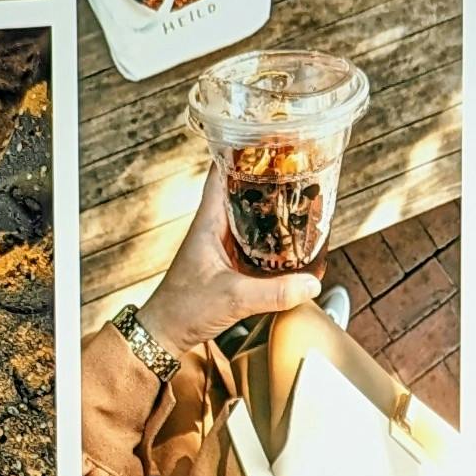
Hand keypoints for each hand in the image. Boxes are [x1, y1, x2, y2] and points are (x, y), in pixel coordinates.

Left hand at [136, 163, 317, 360]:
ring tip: (299, 198)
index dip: (242, 153)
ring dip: (270, 208)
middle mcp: (214, 228)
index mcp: (208, 222)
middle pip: (242, 191)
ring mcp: (221, 246)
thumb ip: (273, 293)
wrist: (165, 334)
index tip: (266, 141)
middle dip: (267, 180)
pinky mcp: (227, 265)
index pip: (221, 173)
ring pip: (250, 216)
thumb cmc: (183, 309)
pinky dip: (270, 237)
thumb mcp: (232, 298)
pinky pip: (253, 242)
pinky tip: (288, 241)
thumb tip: (310, 284)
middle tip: (296, 170)